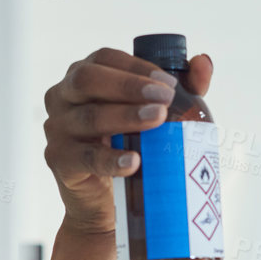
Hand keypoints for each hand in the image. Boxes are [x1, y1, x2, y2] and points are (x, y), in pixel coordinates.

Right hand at [41, 47, 213, 233]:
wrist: (105, 201)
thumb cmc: (129, 145)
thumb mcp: (155, 113)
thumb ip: (181, 86)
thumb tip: (203, 62)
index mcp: (83, 75)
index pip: (105, 58)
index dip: (137, 67)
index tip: (170, 84)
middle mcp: (63, 96)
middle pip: (88, 80)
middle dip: (129, 86)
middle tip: (164, 99)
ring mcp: (56, 127)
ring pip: (89, 117)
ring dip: (125, 117)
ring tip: (156, 120)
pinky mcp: (59, 159)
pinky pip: (85, 157)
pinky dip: (111, 159)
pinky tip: (134, 161)